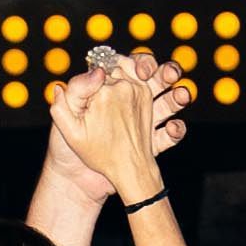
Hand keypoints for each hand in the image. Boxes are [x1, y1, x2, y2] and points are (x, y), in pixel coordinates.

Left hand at [43, 49, 190, 204]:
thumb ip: (77, 90)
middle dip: (167, 73)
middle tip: (171, 76)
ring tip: (181, 97)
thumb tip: (99, 71)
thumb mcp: (67, 117)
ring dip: (178, 95)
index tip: (143, 70)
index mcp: (108, 89)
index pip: (130, 66)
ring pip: (168, 102)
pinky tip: (173, 128)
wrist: (75, 182)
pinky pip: (170, 134)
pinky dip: (176, 130)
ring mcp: (142, 122)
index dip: (140, 63)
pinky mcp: (149, 144)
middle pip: (155, 79)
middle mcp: (128, 101)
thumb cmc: (65, 149)